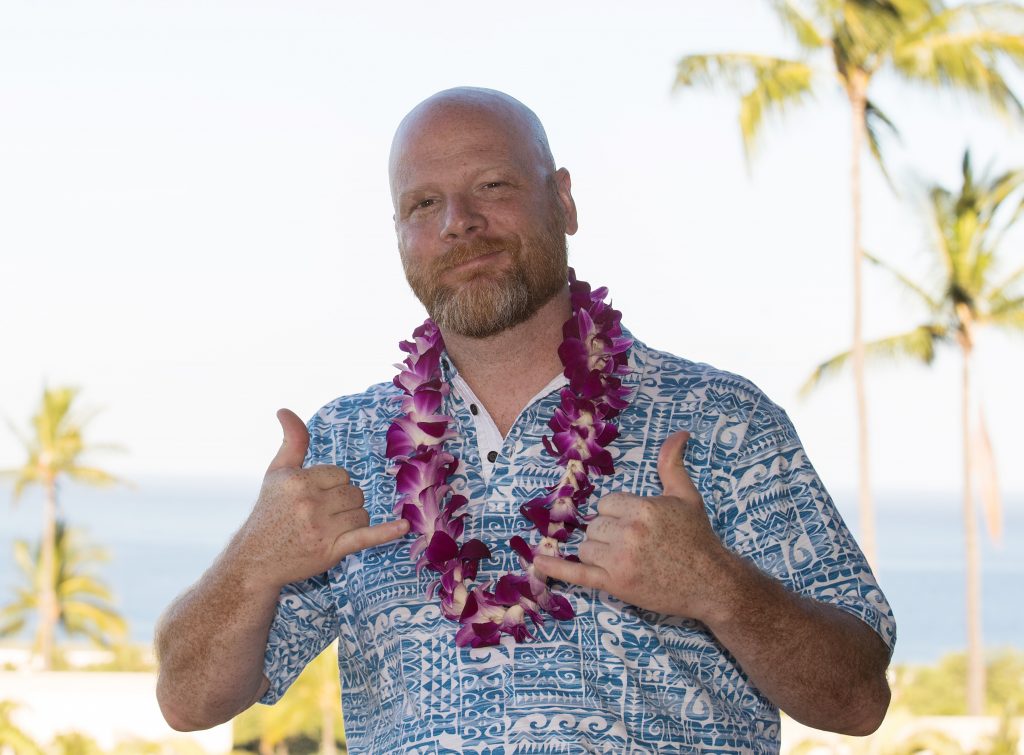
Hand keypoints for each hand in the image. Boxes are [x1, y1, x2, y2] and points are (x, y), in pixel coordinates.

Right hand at [233, 409, 408, 590]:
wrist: (255, 560)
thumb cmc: (270, 513)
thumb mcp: (276, 473)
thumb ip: (291, 441)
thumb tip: (284, 410)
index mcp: (298, 481)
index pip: (340, 474)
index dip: (333, 485)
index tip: (316, 497)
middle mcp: (309, 504)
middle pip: (354, 493)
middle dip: (344, 502)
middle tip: (321, 515)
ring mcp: (321, 529)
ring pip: (361, 513)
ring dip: (353, 520)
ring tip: (329, 528)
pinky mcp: (331, 551)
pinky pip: (365, 538)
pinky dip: (386, 533)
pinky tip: (404, 527)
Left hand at [534, 431, 729, 619]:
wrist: (711, 583)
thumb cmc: (698, 538)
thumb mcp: (686, 496)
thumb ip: (672, 463)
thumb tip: (679, 433)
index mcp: (642, 508)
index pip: (607, 503)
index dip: (619, 514)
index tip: (638, 526)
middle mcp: (628, 533)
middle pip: (595, 525)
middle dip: (609, 533)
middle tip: (636, 545)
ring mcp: (619, 560)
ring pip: (587, 547)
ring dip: (599, 552)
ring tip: (628, 559)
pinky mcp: (615, 584)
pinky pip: (577, 574)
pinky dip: (556, 568)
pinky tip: (538, 563)